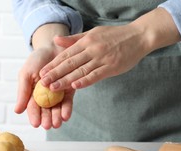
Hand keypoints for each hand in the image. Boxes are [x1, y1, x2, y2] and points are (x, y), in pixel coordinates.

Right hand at [14, 46, 74, 129]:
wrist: (54, 46)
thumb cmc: (37, 60)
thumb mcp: (26, 74)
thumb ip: (23, 92)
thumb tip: (17, 111)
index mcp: (32, 94)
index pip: (33, 107)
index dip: (34, 116)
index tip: (36, 123)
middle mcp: (45, 97)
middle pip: (46, 111)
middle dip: (47, 119)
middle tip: (48, 126)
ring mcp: (57, 94)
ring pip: (57, 109)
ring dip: (56, 117)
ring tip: (57, 123)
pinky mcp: (69, 90)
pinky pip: (67, 102)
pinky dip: (66, 109)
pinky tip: (65, 116)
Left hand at [39, 8, 180, 90]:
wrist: (139, 36)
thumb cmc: (115, 36)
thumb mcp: (93, 33)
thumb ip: (74, 39)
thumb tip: (56, 40)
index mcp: (86, 41)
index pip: (66, 54)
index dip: (53, 64)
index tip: (42, 73)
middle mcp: (92, 49)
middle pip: (70, 63)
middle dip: (55, 74)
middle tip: (43, 83)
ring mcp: (102, 58)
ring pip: (80, 70)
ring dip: (66, 80)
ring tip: (54, 87)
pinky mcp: (111, 67)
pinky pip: (96, 75)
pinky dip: (85, 81)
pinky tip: (75, 86)